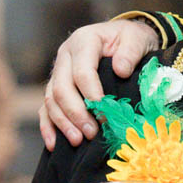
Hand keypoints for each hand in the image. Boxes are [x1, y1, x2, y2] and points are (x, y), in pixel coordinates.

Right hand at [39, 20, 160, 149]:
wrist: (123, 38)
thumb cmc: (130, 39)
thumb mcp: (137, 38)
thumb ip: (131, 51)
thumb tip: (121, 70)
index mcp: (84, 41)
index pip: (82, 72)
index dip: (92, 95)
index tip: (106, 115)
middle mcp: (65, 55)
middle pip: (61, 88)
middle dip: (76, 113)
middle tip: (92, 133)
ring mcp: (58, 72)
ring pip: (51, 100)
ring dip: (63, 123)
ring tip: (78, 141)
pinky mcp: (55, 87)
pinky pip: (45, 108)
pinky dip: (48, 127)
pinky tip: (53, 144)